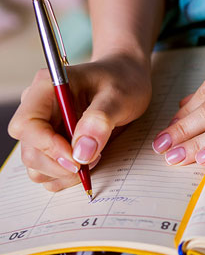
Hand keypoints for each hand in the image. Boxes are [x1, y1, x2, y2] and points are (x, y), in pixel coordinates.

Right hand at [8, 53, 151, 190]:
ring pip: (36, 166)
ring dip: (64, 173)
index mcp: (46, 88)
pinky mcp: (53, 143)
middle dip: (60, 164)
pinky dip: (67, 176)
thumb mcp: (118, 96)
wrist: (127, 79)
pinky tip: (90, 160)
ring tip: (95, 156)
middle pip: (30, 151)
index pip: (27, 125)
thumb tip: (82, 152)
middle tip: (94, 159)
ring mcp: (44, 128)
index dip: (48, 147)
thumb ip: (99, 120)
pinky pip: (48, 171)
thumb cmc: (122, 81)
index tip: (77, 158)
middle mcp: (38, 109)